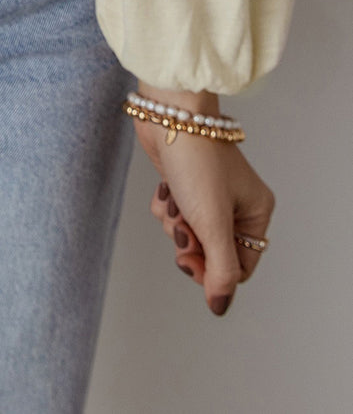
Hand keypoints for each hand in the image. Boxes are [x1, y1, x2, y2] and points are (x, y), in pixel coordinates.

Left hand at [132, 91, 273, 315]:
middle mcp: (237, 203)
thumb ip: (220, 270)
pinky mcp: (184, 183)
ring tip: (175, 203)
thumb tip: (220, 306)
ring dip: (175, 224)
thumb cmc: (196, 160)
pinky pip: (174, 213)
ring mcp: (209, 193)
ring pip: (189, 233)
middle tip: (181, 231)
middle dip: (191, 244)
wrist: (168, 114)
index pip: (239, 267)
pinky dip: (165, 206)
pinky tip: (165, 189)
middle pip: (212, 252)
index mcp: (255, 212)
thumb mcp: (213, 223)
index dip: (213, 271)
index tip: (191, 260)